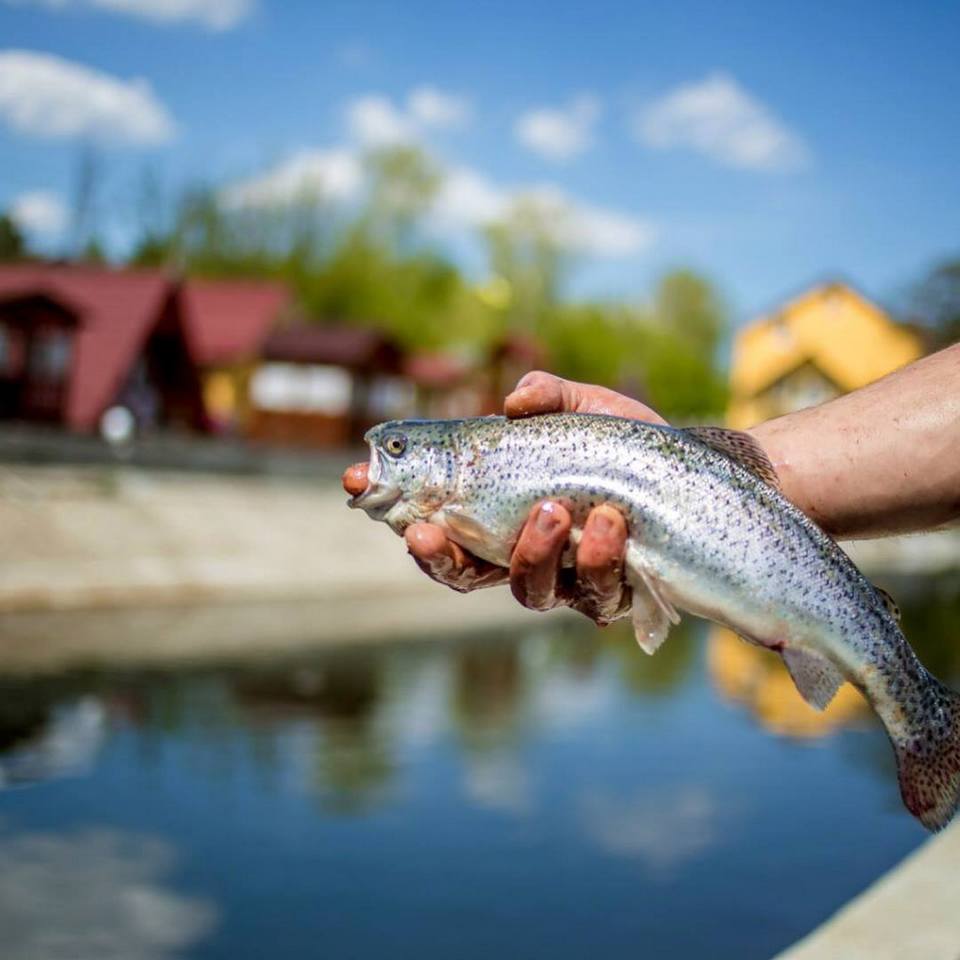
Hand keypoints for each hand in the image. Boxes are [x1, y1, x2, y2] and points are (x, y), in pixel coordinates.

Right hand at [342, 371, 667, 623]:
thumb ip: (546, 394)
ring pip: (527, 591)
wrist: (696, 471)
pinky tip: (611, 524)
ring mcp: (567, 577)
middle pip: (463, 576)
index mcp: (500, 512)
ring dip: (531, 552)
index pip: (437, 522)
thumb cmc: (624, 441)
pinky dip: (596, 559)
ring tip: (553, 510)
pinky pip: (594, 594)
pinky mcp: (614, 592)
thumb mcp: (583, 405)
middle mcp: (524, 552)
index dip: (392, 509)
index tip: (354, 483)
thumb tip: (513, 401)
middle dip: (438, 558)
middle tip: (429, 531)